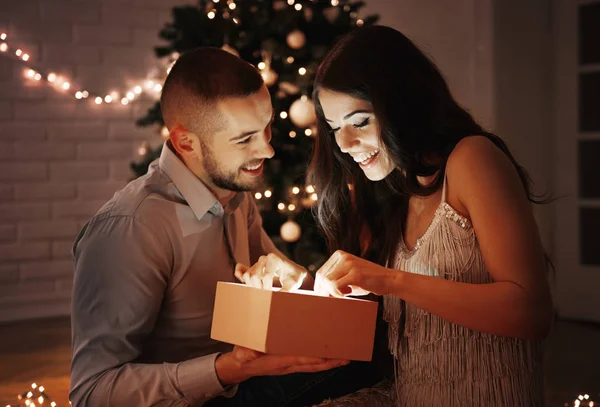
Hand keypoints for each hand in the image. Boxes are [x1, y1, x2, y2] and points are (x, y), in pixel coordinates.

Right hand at [215, 345, 348, 384]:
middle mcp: (288, 364)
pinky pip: (310, 363)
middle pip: (313, 365)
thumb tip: (249, 354)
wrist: (242, 365)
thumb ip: (245, 353)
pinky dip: (323, 361)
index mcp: (278, 361)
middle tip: (347, 357)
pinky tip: (332, 357)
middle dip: (330, 362)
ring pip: (315, 365)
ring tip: (347, 357)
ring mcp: (291, 364)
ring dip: (331, 362)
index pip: (298, 360)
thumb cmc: (243, 355)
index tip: (326, 356)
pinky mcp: (292, 362)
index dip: (312, 359)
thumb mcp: (241, 353)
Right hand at [235, 253, 307, 290]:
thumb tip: (278, 296)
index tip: (273, 295)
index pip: (266, 276)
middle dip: (259, 288)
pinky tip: (244, 282)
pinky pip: (241, 269)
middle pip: (253, 275)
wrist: (294, 275)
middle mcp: (264, 259)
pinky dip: (240, 275)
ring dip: (252, 286)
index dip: (268, 288)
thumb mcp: (295, 283)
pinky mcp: (253, 268)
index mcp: (274, 258)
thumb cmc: (296, 278)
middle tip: (267, 295)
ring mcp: (257, 263)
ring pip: (247, 276)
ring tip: (262, 291)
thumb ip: (287, 289)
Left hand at [314, 250, 395, 296]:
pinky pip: (336, 286)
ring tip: (345, 294)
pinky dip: (339, 294)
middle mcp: (342, 257)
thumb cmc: (367, 281)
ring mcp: (349, 264)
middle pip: (322, 277)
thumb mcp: (348, 277)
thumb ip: (335, 281)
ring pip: (328, 282)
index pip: (320, 273)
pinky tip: (349, 293)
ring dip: (332, 293)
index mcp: (339, 255)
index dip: (320, 287)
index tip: (324, 296)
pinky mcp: (355, 273)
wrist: (389, 279)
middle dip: (324, 291)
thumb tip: (319, 293)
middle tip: (333, 299)